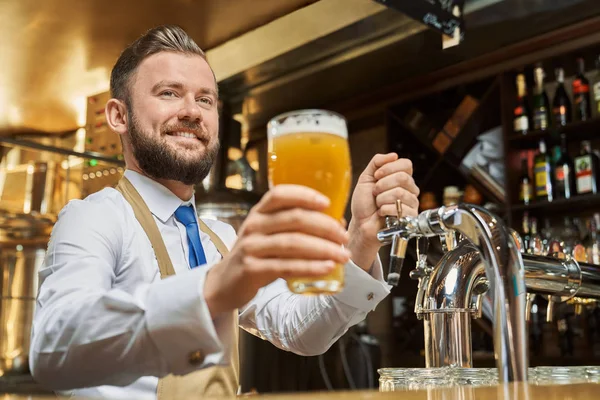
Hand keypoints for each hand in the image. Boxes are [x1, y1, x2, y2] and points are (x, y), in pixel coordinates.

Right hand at [204, 185, 349, 316]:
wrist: (224, 283)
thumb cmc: (256, 255)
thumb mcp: (268, 235)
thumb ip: (295, 227)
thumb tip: (336, 224)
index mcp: (259, 212)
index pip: (280, 194)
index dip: (304, 195)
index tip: (327, 203)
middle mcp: (253, 225)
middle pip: (294, 219)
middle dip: (325, 226)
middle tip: (344, 237)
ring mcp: (251, 247)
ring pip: (293, 243)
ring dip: (323, 249)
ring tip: (343, 255)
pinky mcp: (251, 269)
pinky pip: (286, 266)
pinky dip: (310, 267)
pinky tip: (327, 268)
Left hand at [347, 153, 419, 269]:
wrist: (360, 224)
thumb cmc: (364, 204)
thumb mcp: (366, 178)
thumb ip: (377, 163)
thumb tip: (394, 155)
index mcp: (401, 178)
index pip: (406, 164)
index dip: (389, 168)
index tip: (376, 176)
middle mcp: (409, 189)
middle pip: (403, 177)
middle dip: (382, 185)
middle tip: (375, 192)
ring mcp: (411, 203)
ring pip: (399, 193)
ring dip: (381, 199)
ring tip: (377, 204)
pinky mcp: (410, 216)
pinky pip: (399, 207)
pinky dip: (384, 210)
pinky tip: (381, 213)